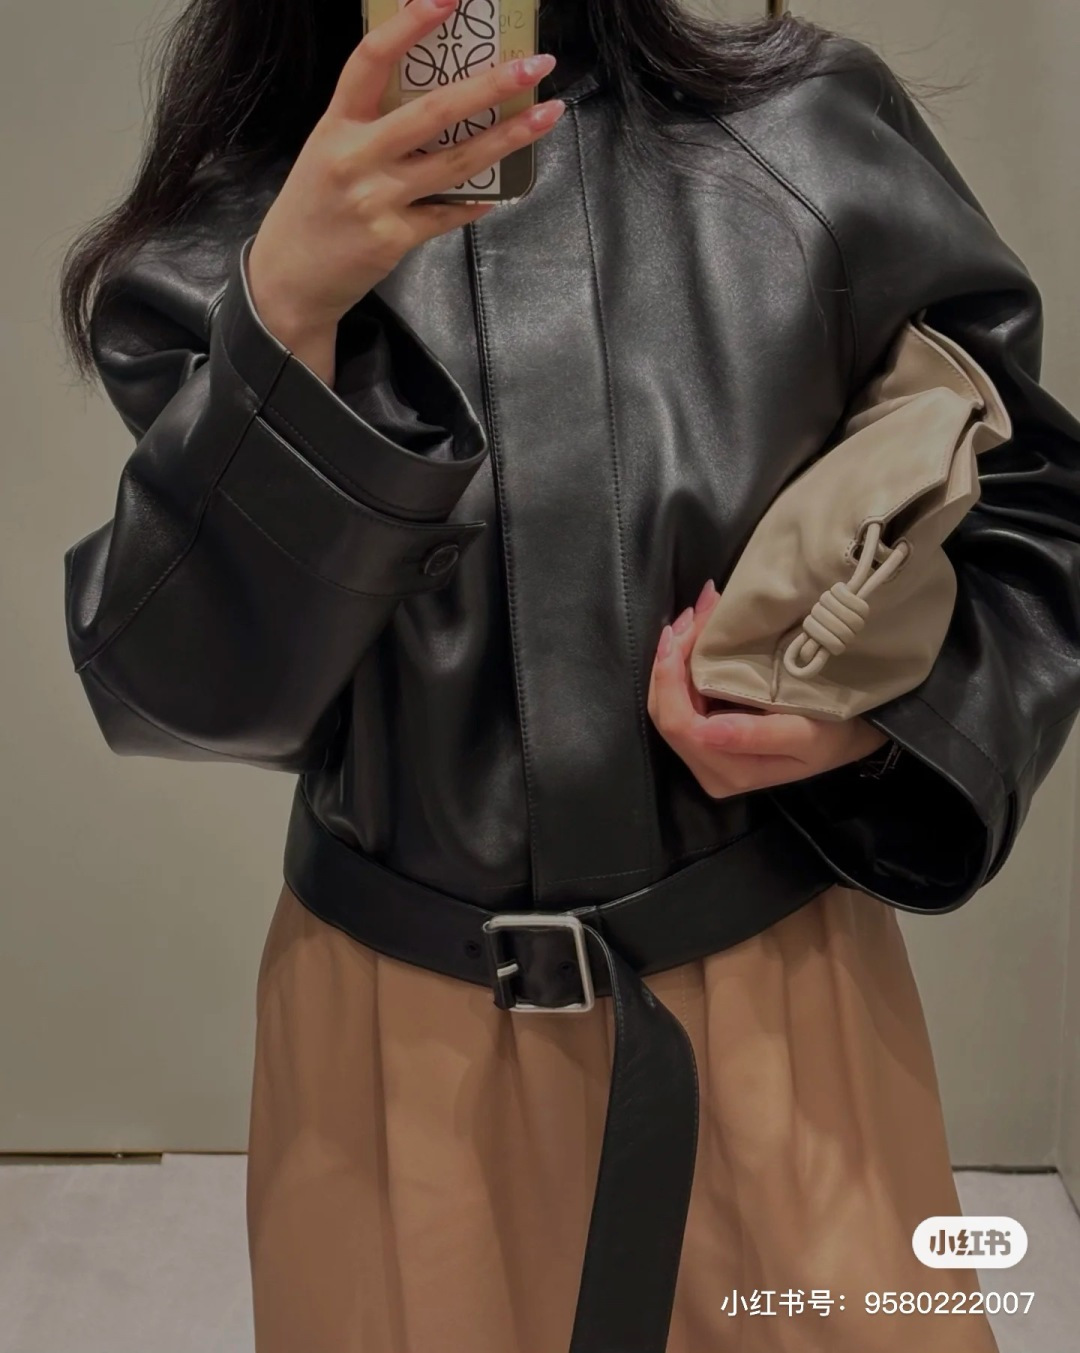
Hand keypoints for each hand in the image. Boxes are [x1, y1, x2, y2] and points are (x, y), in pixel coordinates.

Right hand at [247, 0, 565, 340]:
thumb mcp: (328, 152)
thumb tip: (439, 101)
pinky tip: (505, 191)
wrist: (289, 280)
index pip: (371, 60)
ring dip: (508, 139)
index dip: (409, 24)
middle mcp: (356, 157)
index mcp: (336, 124)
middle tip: (535, 65)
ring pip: (456, 163)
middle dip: (490, 85)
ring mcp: (377, 200)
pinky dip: (478, 201)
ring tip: (546, 116)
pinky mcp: (394, 238)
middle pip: (432, 112)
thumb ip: (371, 126)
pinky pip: (449, 214)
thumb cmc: (313, 210)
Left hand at [647, 579, 890, 799]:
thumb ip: (756, 736)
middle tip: (692, 613)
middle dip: (670, 658)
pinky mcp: (705, 737)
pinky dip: (681, 664)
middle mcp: (708, 768)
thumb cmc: (833, 732)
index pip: (679, 723)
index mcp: (728, 772)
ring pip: (666, 703)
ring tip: (694, 616)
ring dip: (674, 657)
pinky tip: (694, 634)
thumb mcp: (807, 736)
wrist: (850, 735)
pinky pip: (679, 699)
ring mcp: (704, 753)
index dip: (670, 677)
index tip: (686, 630)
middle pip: (664, 712)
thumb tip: (705, 733)